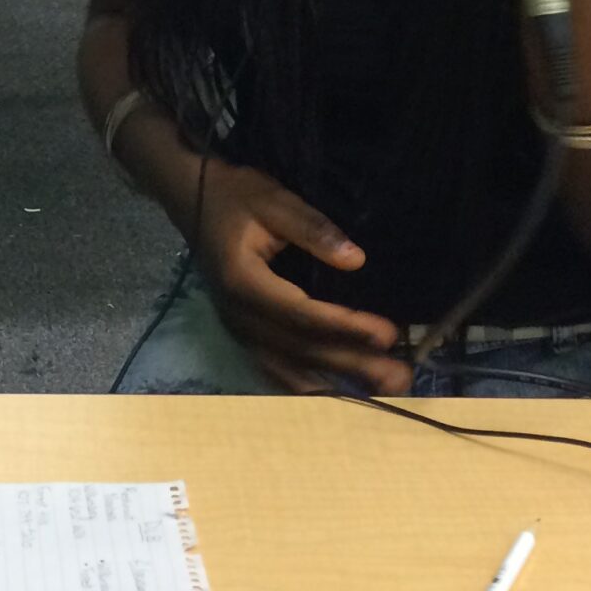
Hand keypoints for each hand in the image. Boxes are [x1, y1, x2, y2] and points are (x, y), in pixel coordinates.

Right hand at [198, 161, 410, 394]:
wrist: (190, 198)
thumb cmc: (235, 196)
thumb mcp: (274, 201)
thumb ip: (313, 230)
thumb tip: (356, 260)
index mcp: (244, 283)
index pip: (302, 315)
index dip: (346, 327)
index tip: (388, 334)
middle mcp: (239, 316)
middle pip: (301, 349)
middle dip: (353, 363)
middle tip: (400, 375)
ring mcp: (238, 329)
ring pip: (290, 367)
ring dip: (337, 382)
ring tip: (382, 392)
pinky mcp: (242, 333)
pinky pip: (276, 369)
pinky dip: (307, 385)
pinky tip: (337, 394)